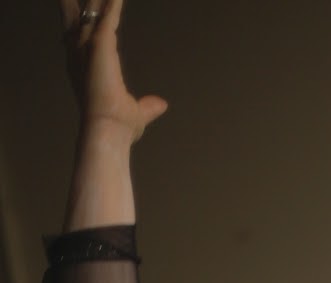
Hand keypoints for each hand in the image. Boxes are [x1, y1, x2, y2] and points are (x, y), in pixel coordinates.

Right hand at [60, 0, 167, 143]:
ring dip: (101, 1)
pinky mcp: (102, 42)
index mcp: (83, 66)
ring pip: (91, 10)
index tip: (87, 11)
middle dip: (88, 5)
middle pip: (79, 16)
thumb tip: (161, 105)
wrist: (107, 131)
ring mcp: (87, 46)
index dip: (82, 21)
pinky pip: (109, 14)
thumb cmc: (117, 128)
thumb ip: (147, 106)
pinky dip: (115, 3)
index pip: (79, 36)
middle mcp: (80, 52)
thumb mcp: (135, 113)